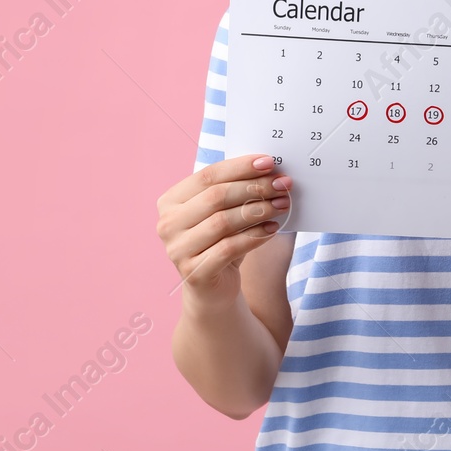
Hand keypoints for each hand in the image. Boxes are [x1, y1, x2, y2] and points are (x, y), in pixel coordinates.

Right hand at [156, 154, 290, 311]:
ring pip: (223, 222)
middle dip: (254, 188)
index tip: (269, 162)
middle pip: (216, 197)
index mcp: (170, 201)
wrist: (212, 288)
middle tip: (282, 184)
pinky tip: (272, 229)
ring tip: (282, 205)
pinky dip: (254, 236)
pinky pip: (229, 248)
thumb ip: (234, 190)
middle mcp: (168, 224)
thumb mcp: (222, 212)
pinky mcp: (194, 272)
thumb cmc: (219, 241)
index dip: (240, 167)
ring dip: (258, 211)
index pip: (208, 176)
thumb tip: (269, 170)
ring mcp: (177, 249)